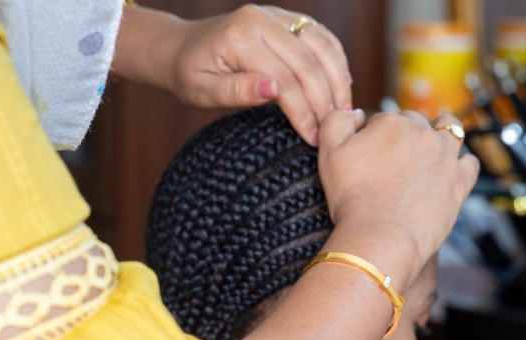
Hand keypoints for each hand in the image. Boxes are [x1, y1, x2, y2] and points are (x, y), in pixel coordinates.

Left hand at [114, 5, 351, 144]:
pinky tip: (343, 84)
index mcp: (240, 37)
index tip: (313, 139)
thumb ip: (236, 91)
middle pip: (307, 60)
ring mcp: (275, 14)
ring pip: (321, 44)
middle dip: (324, 99)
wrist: (181, 48)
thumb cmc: (190, 75)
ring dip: (338, 78)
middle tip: (334, 130)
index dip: (303, 111)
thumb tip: (273, 90)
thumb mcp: (201, 92)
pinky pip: (319, 35)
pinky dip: (335, 59)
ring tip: (344, 112)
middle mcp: (260, 19)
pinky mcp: (284, 17)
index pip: (284, 78)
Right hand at [316, 110, 479, 287]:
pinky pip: (470, 162)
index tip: (371, 153)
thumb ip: (336, 122)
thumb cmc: (352, 199)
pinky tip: (452, 169)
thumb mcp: (328, 153)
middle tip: (396, 156)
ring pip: (451, 129)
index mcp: (391, 123)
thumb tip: (355, 115)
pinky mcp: (460, 181)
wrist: (381, 236)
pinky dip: (462, 163)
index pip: (384, 119)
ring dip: (443, 130)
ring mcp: (445, 156)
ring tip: (434, 141)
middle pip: (416, 122)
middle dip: (407, 134)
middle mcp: (422, 133)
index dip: (376, 134)